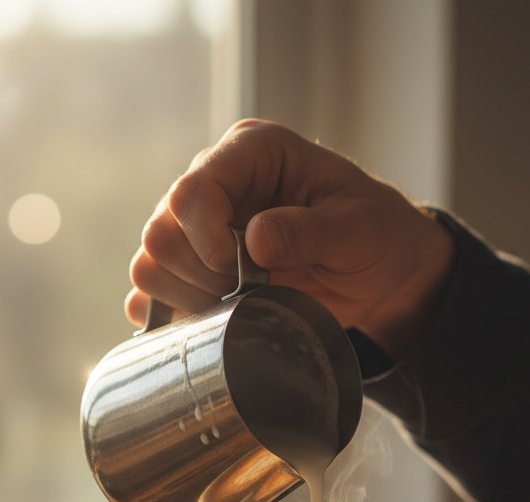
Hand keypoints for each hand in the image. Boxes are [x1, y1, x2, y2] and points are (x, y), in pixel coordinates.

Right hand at [126, 119, 452, 359]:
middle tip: (247, 291)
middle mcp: (214, 184)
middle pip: (160, 233)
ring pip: (150, 267)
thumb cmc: (375, 236)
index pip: (192, 190)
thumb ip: (312, 232)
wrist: (379, 273)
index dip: (206, 238)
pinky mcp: (192, 271)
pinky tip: (211, 320)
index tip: (240, 270)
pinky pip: (151, 295)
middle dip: (200, 274)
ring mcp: (196, 229)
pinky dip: (172, 316)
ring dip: (188, 298)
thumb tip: (255, 240)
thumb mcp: (360, 230)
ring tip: (237, 304)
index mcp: (251, 154)